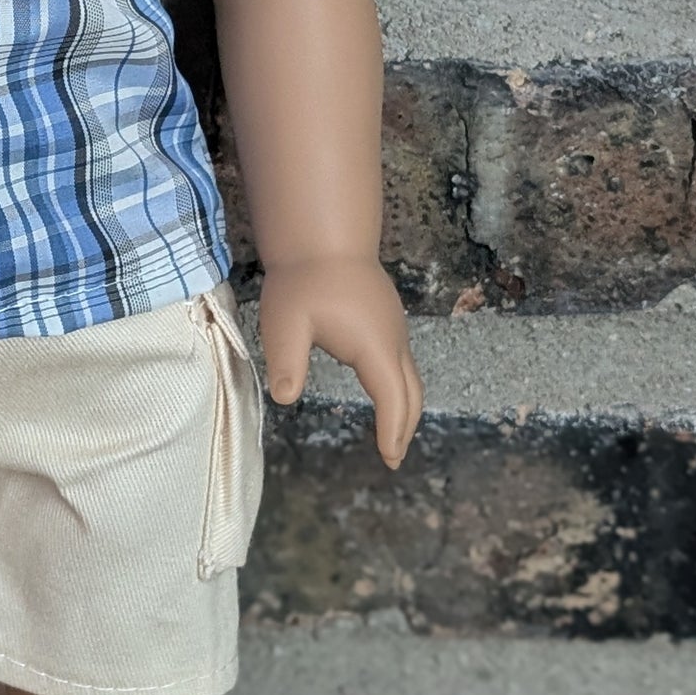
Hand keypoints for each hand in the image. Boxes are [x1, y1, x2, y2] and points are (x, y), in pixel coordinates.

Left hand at [256, 254, 422, 469]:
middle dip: (404, 427)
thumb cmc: (303, 280)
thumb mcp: (286, 323)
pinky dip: (400, 387)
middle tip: (394, 457)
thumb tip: (284, 398)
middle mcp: (392, 340)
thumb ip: (287, 361)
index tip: (390, 458)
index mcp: (374, 347)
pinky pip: (401, 362)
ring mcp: (394, 327)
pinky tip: (383, 393)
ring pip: (409, 376)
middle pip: (411, 393)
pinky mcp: (387, 318)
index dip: (392, 430)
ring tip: (392, 434)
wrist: (323, 236)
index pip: (392, 399)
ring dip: (405, 407)